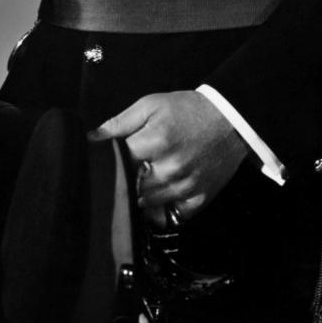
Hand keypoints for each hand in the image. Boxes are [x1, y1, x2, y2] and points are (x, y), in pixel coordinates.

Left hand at [89, 91, 247, 224]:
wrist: (230, 119)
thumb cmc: (187, 109)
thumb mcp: (152, 105)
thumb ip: (120, 122)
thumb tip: (91, 139)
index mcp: (156, 141)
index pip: (118, 164)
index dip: (111, 163)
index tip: (108, 161)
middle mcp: (171, 168)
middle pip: (132, 188)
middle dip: (126, 181)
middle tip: (127, 172)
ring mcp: (186, 186)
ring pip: (148, 205)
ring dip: (142, 195)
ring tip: (144, 181)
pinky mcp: (200, 199)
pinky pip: (173, 217)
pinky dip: (164, 210)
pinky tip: (161, 197)